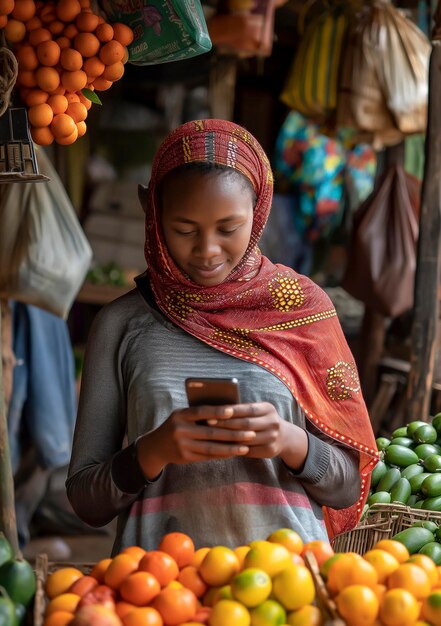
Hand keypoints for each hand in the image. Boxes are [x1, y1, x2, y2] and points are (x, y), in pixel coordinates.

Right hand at [136, 405, 256, 478]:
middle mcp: (180, 430)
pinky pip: (208, 456)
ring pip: (211, 447)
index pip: (201, 412)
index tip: (233, 411)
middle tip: (250, 433)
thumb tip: (228, 412)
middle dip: (233, 433)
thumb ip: (199, 414)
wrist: (156, 446)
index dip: (217, 411)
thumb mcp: (182, 415)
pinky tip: (234, 453)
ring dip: (231, 447)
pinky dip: (222, 454)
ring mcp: (182, 445)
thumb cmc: (176, 425)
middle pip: (210, 432)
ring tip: (246, 446)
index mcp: (180, 415)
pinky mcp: (185, 458)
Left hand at [212, 402, 308, 468]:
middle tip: (207, 424)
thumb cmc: (261, 420)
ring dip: (227, 438)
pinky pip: (248, 451)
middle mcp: (273, 422)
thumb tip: (216, 409)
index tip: (212, 413)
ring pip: (246, 439)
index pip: (247, 409)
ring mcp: (273, 437)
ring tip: (211, 436)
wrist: (284, 437)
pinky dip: (234, 449)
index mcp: (268, 408)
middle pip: (246, 424)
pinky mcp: (270, 450)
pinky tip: (221, 447)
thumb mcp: (257, 411)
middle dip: (225, 424)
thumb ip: (242, 410)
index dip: (229, 411)